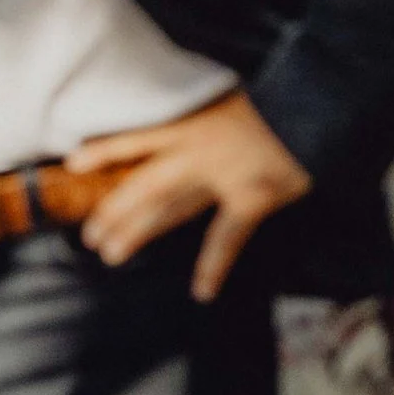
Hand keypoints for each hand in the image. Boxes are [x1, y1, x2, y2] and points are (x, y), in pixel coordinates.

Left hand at [66, 92, 312, 294]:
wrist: (321, 102)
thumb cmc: (283, 102)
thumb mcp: (236, 102)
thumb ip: (211, 124)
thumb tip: (191, 141)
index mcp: (195, 122)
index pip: (140, 136)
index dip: (106, 150)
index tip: (72, 163)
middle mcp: (199, 148)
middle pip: (146, 183)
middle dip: (115, 210)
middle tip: (89, 237)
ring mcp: (223, 174)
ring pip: (170, 209)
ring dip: (140, 232)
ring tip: (112, 256)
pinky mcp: (251, 197)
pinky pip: (226, 238)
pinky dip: (214, 265)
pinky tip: (201, 292)